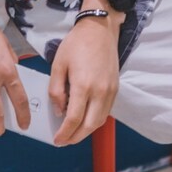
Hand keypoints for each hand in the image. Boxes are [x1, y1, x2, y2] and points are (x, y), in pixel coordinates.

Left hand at [49, 14, 121, 145]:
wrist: (99, 30)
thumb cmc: (77, 44)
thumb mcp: (58, 65)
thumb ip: (56, 90)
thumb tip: (59, 110)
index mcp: (83, 85)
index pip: (74, 119)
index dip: (64, 133)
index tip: (57, 140)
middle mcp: (100, 91)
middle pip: (89, 126)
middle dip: (76, 137)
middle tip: (64, 141)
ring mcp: (110, 91)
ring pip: (100, 121)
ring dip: (86, 131)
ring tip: (73, 133)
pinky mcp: (115, 89)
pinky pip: (106, 111)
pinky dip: (95, 119)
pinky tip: (84, 118)